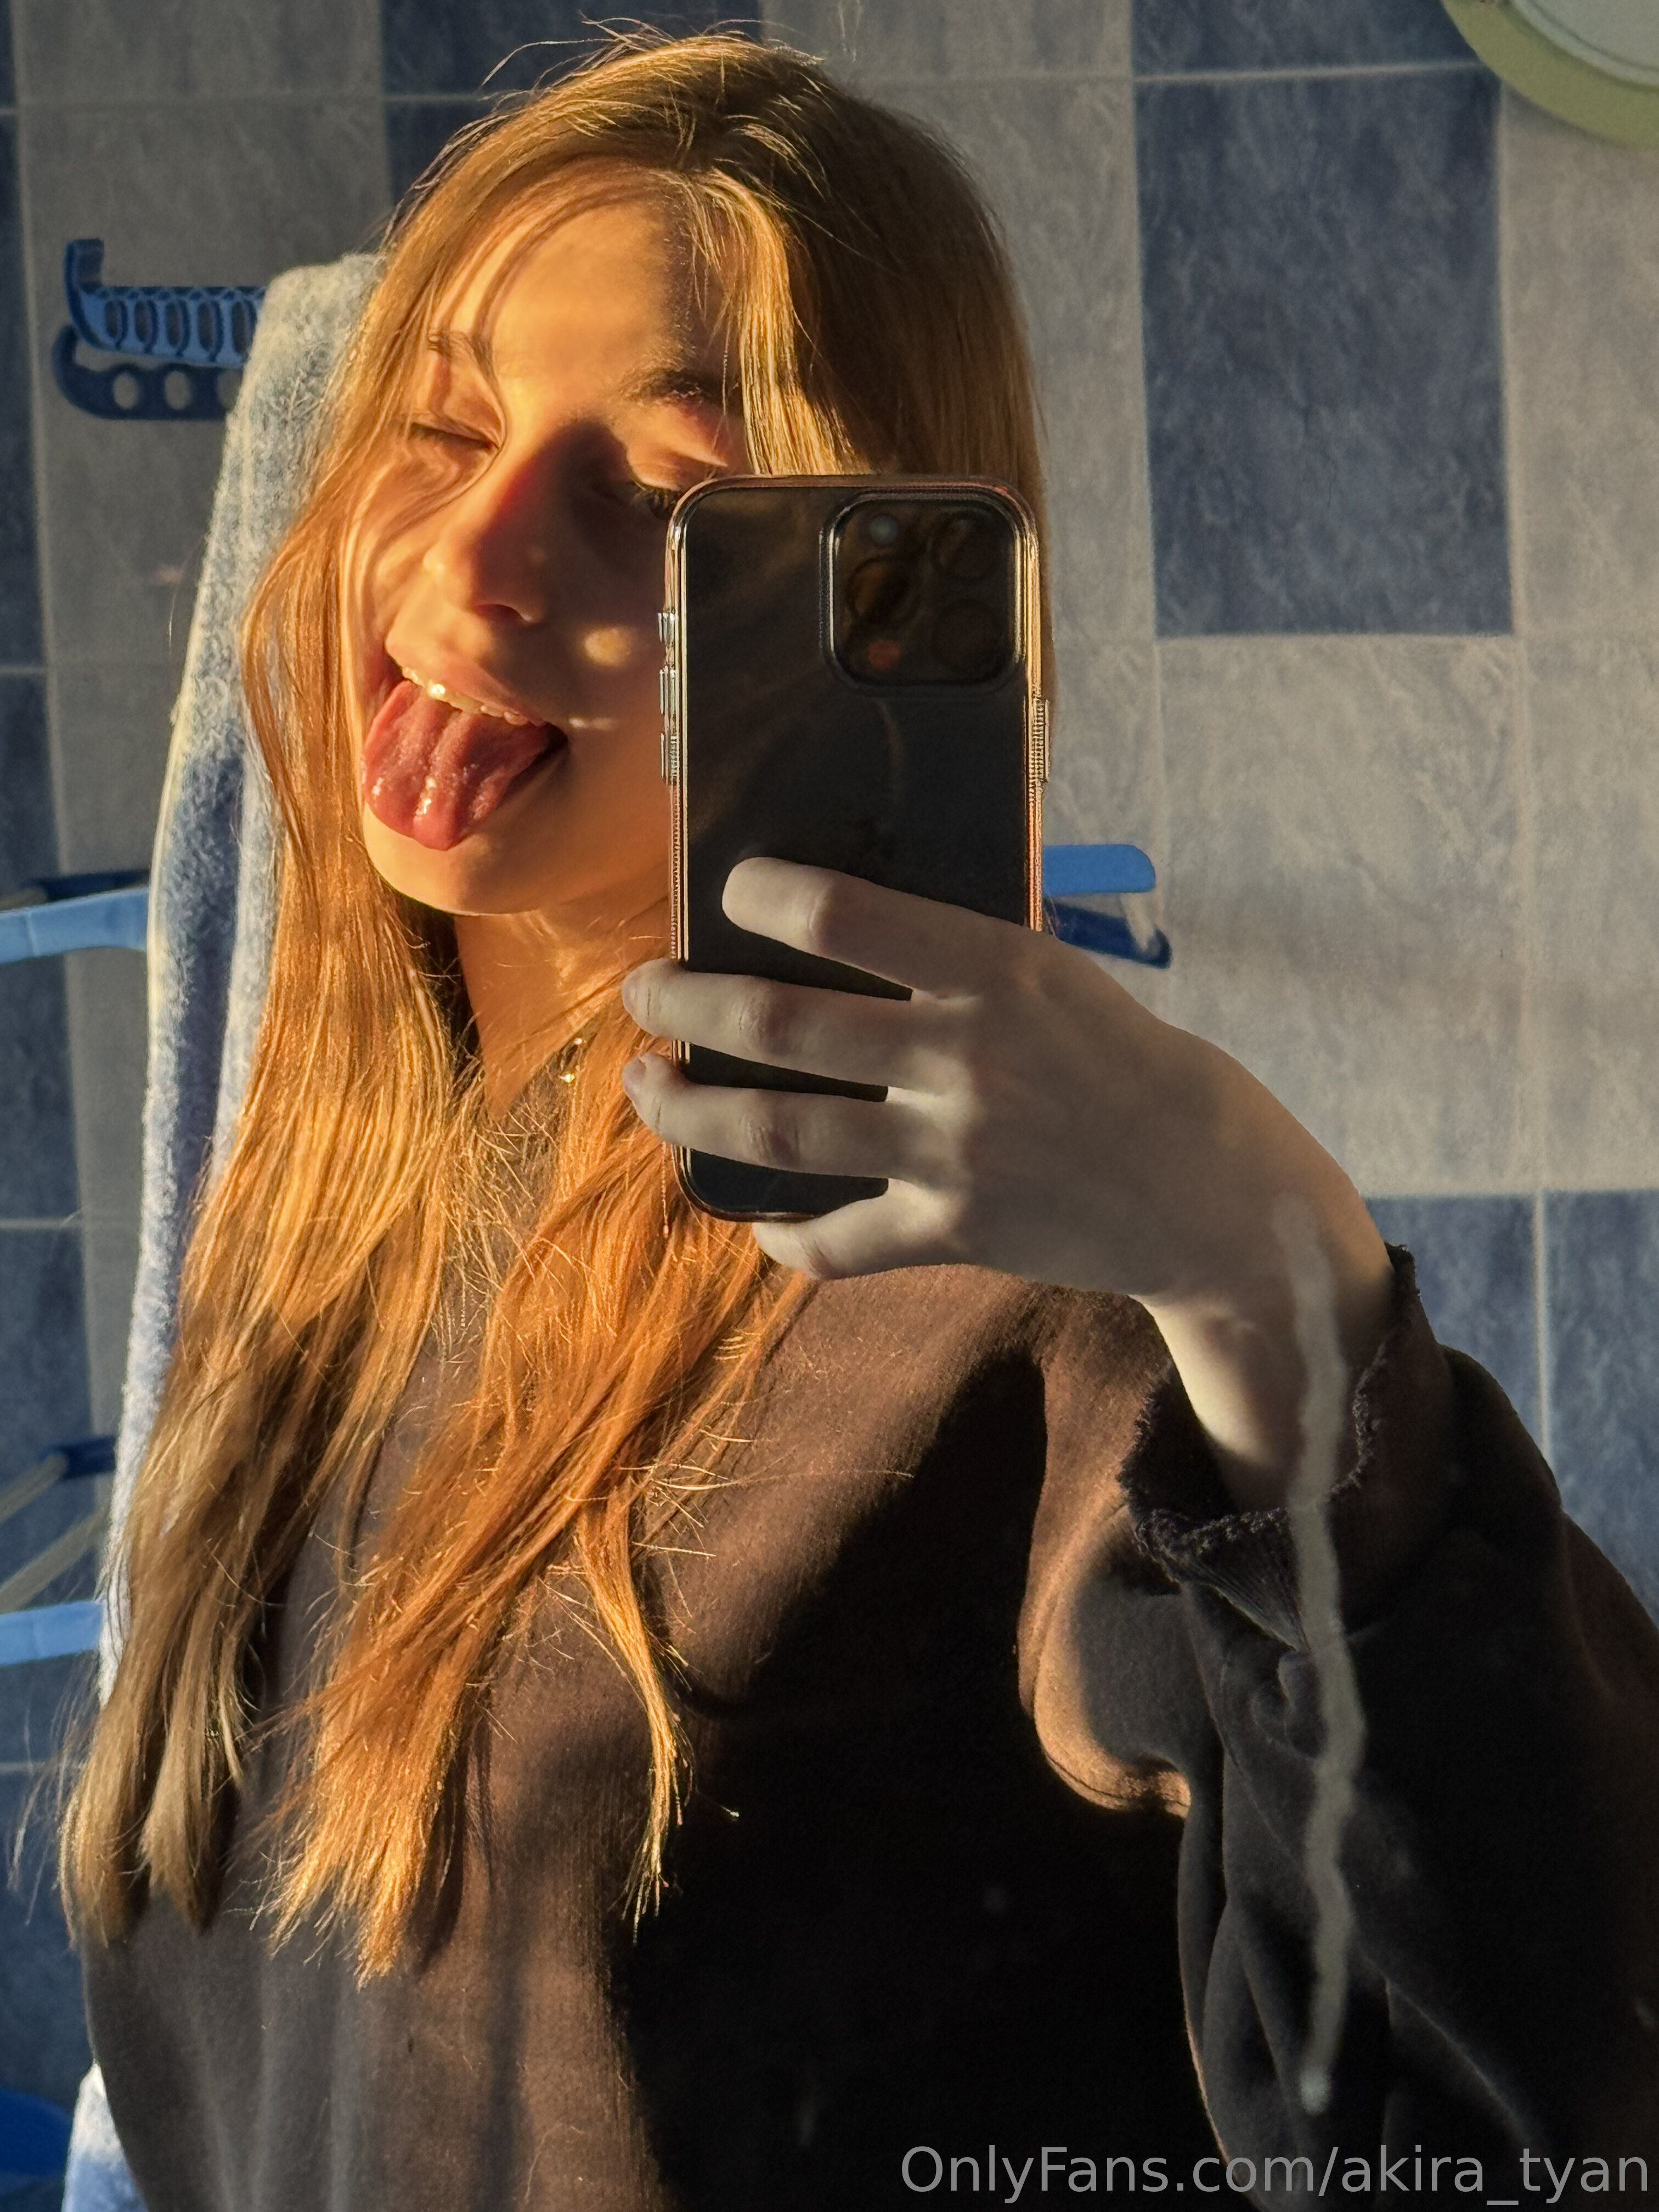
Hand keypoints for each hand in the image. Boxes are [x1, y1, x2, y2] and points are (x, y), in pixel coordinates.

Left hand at [620, 858, 1393, 1503]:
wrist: (1204, 1184)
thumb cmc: (1113, 1057)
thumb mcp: (1046, 975)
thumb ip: (945, 957)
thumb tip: (817, 928)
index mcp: (992, 968)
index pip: (842, 914)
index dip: (762, 897)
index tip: (727, 895)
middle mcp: (964, 1055)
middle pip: (775, 1025)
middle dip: (681, 1006)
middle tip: (641, 994)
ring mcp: (954, 1150)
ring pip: (778, 1134)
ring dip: (688, 1112)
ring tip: (645, 1088)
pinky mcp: (956, 1231)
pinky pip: (837, 1244)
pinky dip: (784, 1241)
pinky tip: (755, 1226)